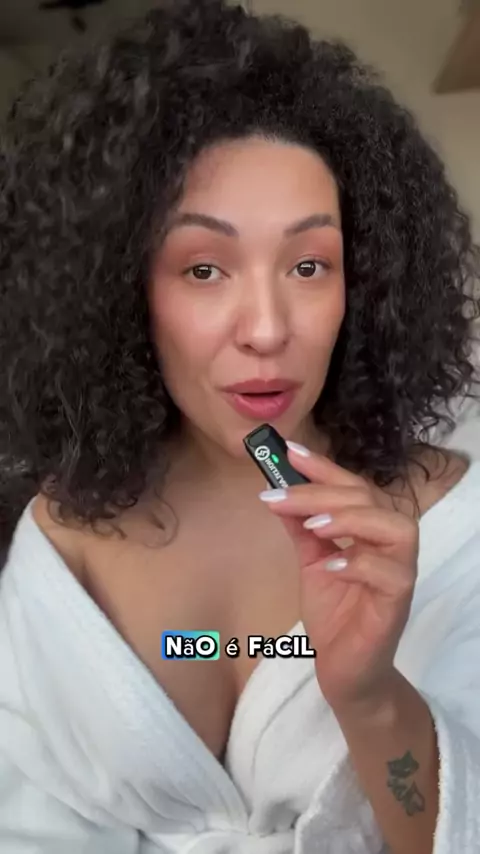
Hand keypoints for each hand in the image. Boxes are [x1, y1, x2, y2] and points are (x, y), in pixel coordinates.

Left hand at [259, 442, 418, 711]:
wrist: (345, 671)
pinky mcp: (398, 603)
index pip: (352, 486)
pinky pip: (391, 574)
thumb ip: (301, 528)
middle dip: (323, 491)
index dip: (323, 467)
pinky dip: (359, 563)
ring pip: (395, 528)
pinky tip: (330, 565)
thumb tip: (277, 491)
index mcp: (371, 528)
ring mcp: (399, 573)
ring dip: (351, 519)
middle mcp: (391, 544)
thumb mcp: (310, 562)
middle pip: (370, 499)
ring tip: (313, 525)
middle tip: (281, 494)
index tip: (287, 451)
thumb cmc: (335, 613)